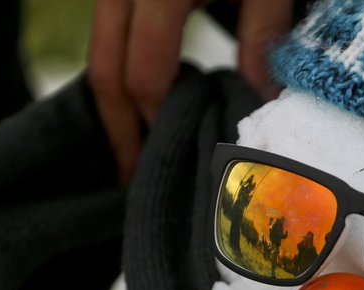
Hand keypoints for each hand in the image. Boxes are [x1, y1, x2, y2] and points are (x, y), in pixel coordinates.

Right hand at [87, 0, 293, 181]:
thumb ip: (263, 40)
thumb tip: (261, 110)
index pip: (146, 78)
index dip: (159, 124)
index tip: (179, 162)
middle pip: (107, 72)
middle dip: (122, 130)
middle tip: (138, 179)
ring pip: (100, 55)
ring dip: (117, 104)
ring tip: (140, 149)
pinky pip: (108, 36)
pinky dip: (122, 72)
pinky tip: (144, 102)